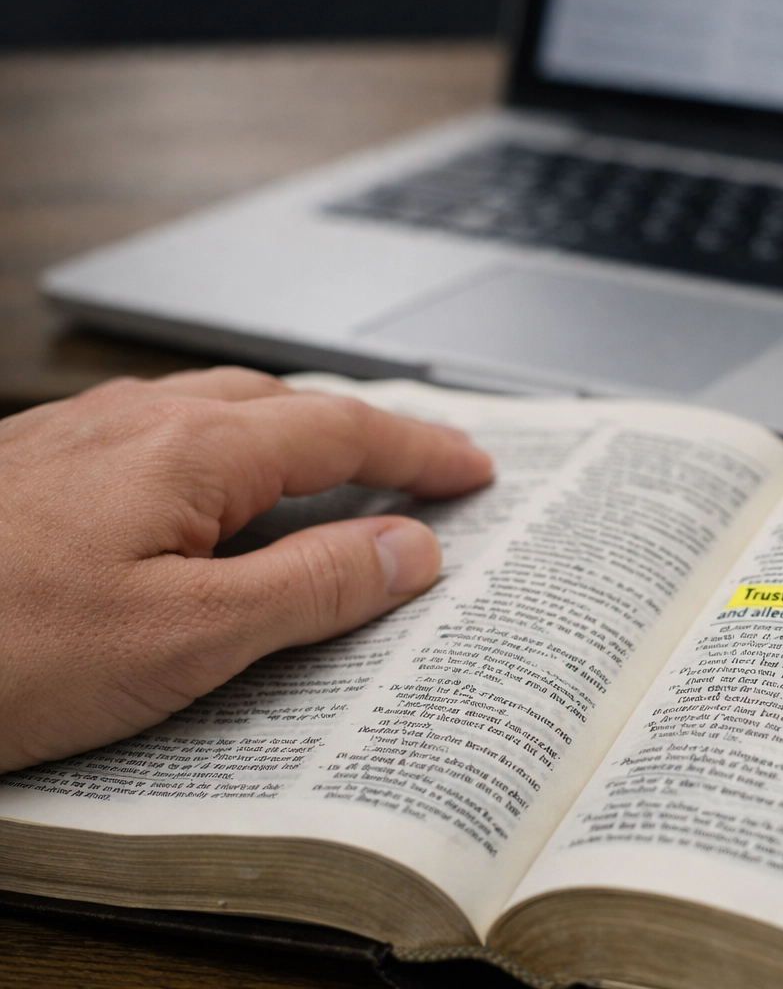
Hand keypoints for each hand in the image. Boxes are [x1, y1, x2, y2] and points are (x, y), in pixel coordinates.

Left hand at [0, 368, 491, 774]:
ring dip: (292, 437)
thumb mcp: (188, 639)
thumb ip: (311, 586)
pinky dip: (224, 457)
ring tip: (332, 480)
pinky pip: (162, 438)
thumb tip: (408, 549)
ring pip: (218, 413)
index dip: (421, 450)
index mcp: (192, 450)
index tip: (475, 468)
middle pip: (285, 405)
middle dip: (364, 433)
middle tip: (420, 472)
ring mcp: (78, 435)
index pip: (343, 431)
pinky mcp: (35, 466)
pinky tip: (206, 503)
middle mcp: (138, 421)